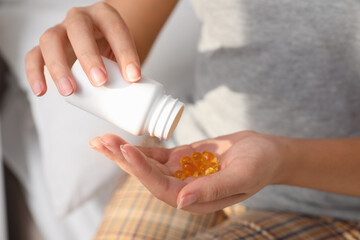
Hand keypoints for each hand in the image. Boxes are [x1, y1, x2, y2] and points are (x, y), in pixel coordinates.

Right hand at [25, 2, 140, 96]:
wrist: (99, 41)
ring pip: (50, 40)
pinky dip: (35, 73)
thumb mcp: (125, 53)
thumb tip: (139, 98)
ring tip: (69, 91)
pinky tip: (42, 91)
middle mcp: (80, 18)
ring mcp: (60, 30)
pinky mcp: (45, 46)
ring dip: (59, 66)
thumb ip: (130, 69)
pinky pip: (33, 55)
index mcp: (105, 16)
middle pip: (79, 29)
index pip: (115, 29)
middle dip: (89, 56)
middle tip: (100, 82)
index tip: (133, 77)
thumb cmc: (113, 49)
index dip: (125, 52)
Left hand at [89, 131, 289, 213]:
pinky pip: (157, 154)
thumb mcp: (242, 176)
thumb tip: (180, 201)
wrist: (266, 152)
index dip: (142, 171)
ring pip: (147, 164)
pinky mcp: (181, 159)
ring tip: (103, 140)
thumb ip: (213, 189)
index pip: (161, 187)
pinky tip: (123, 141)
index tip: (126, 151)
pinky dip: (140, 147)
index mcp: (195, 198)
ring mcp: (180, 173)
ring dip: (125, 153)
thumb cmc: (260, 165)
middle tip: (101, 143)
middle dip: (123, 160)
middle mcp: (183, 188)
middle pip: (146, 176)